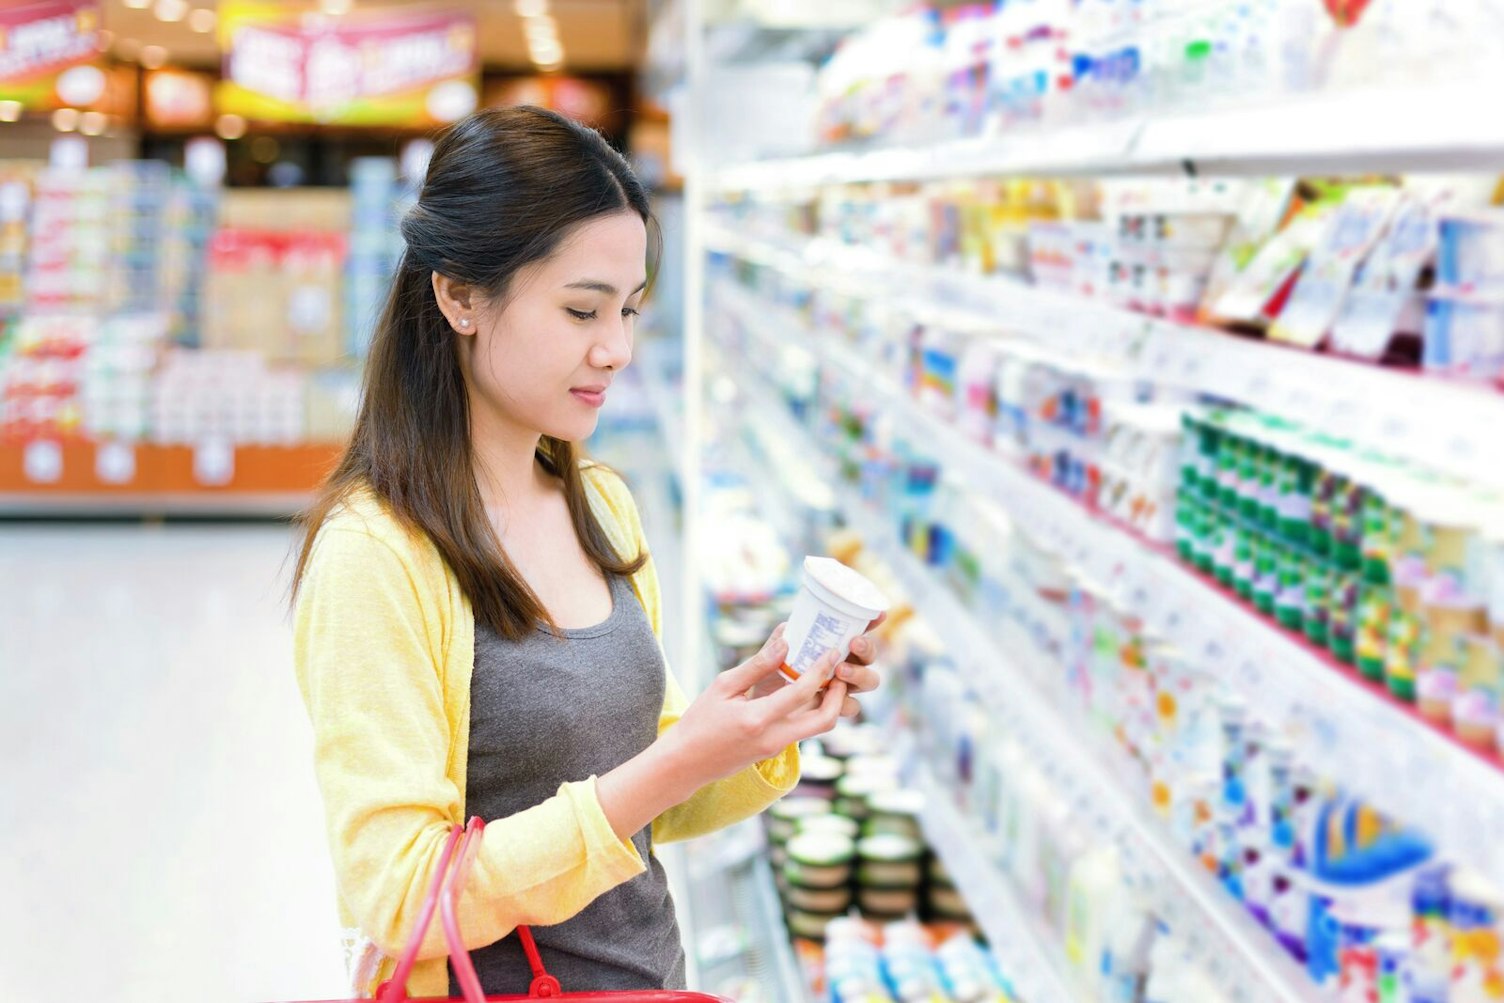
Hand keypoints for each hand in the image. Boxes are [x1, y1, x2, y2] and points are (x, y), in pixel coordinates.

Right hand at [662, 629, 848, 788]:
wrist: (686, 763)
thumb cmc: (700, 721)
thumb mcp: (724, 686)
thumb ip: (757, 665)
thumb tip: (785, 642)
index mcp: (758, 719)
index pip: (802, 692)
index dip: (821, 669)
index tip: (832, 650)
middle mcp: (774, 738)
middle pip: (826, 719)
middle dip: (840, 694)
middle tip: (841, 671)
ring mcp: (777, 748)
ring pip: (818, 727)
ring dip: (830, 704)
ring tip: (828, 678)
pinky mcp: (775, 751)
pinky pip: (803, 730)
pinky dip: (811, 710)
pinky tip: (805, 690)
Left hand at [748, 613, 885, 719]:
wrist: (755, 709)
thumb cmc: (765, 676)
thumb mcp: (765, 658)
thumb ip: (772, 647)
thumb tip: (785, 636)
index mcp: (831, 645)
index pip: (857, 629)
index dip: (871, 621)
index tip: (879, 614)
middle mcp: (842, 663)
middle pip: (869, 655)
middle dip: (867, 648)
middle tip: (852, 643)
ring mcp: (842, 687)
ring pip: (869, 680)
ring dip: (859, 673)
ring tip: (840, 671)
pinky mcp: (836, 709)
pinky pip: (852, 706)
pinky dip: (845, 701)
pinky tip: (832, 696)